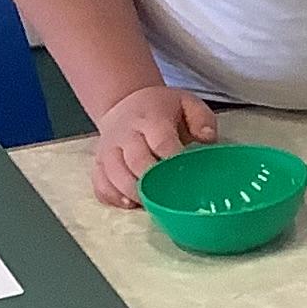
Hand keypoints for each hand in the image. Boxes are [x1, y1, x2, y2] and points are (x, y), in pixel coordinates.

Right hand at [93, 84, 217, 209]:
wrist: (125, 102)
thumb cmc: (161, 109)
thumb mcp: (187, 103)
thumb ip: (202, 119)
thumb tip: (207, 139)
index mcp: (151, 117)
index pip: (161, 140)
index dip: (172, 160)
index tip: (185, 175)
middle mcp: (126, 133)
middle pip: (136, 161)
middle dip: (152, 182)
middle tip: (169, 197)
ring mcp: (109, 148)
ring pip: (114, 174)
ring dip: (132, 193)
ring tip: (150, 205)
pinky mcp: (99, 162)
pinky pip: (100, 183)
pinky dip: (112, 197)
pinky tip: (128, 204)